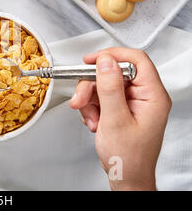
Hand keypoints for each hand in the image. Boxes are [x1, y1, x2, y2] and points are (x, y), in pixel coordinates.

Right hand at [70, 48, 170, 190]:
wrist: (126, 177)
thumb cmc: (128, 158)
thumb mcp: (114, 120)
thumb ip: (110, 88)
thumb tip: (105, 62)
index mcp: (153, 96)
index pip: (135, 60)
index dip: (112, 56)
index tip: (91, 60)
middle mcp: (144, 96)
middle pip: (113, 73)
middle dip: (92, 86)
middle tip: (81, 99)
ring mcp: (132, 102)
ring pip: (104, 85)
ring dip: (90, 100)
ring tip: (90, 117)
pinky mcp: (121, 108)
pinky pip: (101, 97)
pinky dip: (92, 108)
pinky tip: (94, 121)